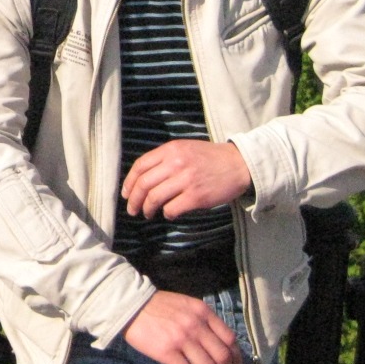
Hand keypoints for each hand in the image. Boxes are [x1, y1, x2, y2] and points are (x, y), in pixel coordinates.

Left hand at [121, 140, 251, 219]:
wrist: (238, 164)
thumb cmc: (210, 158)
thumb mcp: (185, 149)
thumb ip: (165, 159)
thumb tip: (143, 179)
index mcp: (171, 149)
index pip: (140, 166)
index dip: (129, 182)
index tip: (126, 194)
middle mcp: (176, 163)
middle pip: (144, 184)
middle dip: (134, 200)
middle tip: (132, 209)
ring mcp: (186, 180)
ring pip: (154, 198)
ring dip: (147, 209)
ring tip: (148, 214)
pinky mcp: (196, 196)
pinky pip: (172, 209)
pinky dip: (167, 214)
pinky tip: (170, 214)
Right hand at [123, 290, 241, 363]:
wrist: (131, 305)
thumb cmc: (159, 307)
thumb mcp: (187, 306)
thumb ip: (203, 321)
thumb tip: (218, 346)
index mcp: (203, 313)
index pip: (230, 340)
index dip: (236, 360)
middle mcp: (196, 325)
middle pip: (222, 357)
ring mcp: (182, 338)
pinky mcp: (167, 351)